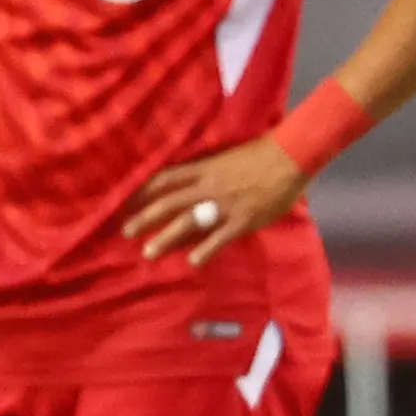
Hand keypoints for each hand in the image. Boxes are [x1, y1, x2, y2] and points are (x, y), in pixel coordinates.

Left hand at [124, 136, 306, 266]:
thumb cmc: (259, 152)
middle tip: (126, 232)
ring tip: (148, 252)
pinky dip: (206, 251)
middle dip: (145, 218)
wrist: (290, 155)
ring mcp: (225, 204)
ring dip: (166, 238)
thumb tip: (188, 178)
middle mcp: (208, 186)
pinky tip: (193, 263)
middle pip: (169, 203)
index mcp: (204, 168)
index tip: (126, 202)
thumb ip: (206, 168)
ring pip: (188, 222)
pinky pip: (220, 238)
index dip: (143, 191)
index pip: (165, 179)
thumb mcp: (225, 155)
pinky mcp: (243, 219)